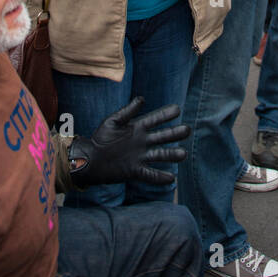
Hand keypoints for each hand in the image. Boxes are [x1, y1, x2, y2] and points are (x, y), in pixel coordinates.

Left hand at [68, 97, 189, 187]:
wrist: (90, 159)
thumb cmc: (101, 138)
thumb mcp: (113, 121)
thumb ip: (127, 111)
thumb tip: (142, 99)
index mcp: (138, 128)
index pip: (155, 120)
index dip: (166, 114)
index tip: (177, 109)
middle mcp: (142, 142)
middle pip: (162, 137)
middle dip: (175, 134)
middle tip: (187, 130)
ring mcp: (140, 157)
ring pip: (160, 155)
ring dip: (171, 155)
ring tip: (183, 154)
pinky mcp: (135, 171)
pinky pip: (150, 174)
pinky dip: (160, 177)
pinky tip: (171, 177)